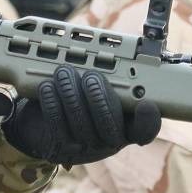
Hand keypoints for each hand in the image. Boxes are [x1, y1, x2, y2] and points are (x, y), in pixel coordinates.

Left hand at [2, 64, 161, 166]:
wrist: (43, 117)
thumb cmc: (80, 92)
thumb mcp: (101, 81)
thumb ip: (115, 70)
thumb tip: (130, 45)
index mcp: (127, 123)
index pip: (145, 129)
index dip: (148, 120)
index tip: (145, 104)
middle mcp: (109, 140)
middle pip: (111, 127)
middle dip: (100, 97)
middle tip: (91, 76)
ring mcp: (84, 147)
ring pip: (81, 125)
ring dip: (71, 94)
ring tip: (63, 72)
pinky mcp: (59, 147)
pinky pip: (56, 127)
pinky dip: (51, 103)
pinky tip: (47, 86)